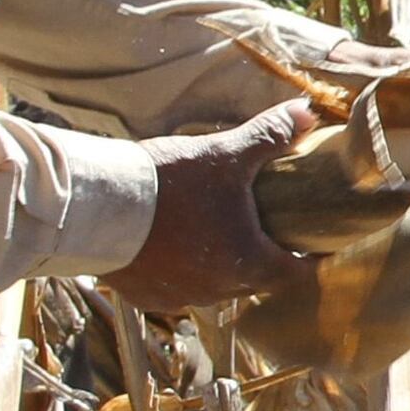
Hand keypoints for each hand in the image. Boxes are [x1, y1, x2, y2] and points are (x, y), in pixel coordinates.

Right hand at [101, 101, 313, 310]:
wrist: (98, 207)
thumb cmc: (169, 182)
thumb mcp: (226, 154)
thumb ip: (271, 136)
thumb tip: (307, 112)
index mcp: (248, 263)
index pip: (296, 273)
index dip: (308, 258)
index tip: (312, 242)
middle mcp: (219, 290)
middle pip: (256, 279)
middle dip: (264, 257)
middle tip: (264, 228)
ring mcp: (181, 298)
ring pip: (216, 285)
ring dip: (221, 263)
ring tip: (215, 231)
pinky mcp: (148, 298)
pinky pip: (177, 290)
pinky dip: (182, 271)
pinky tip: (174, 245)